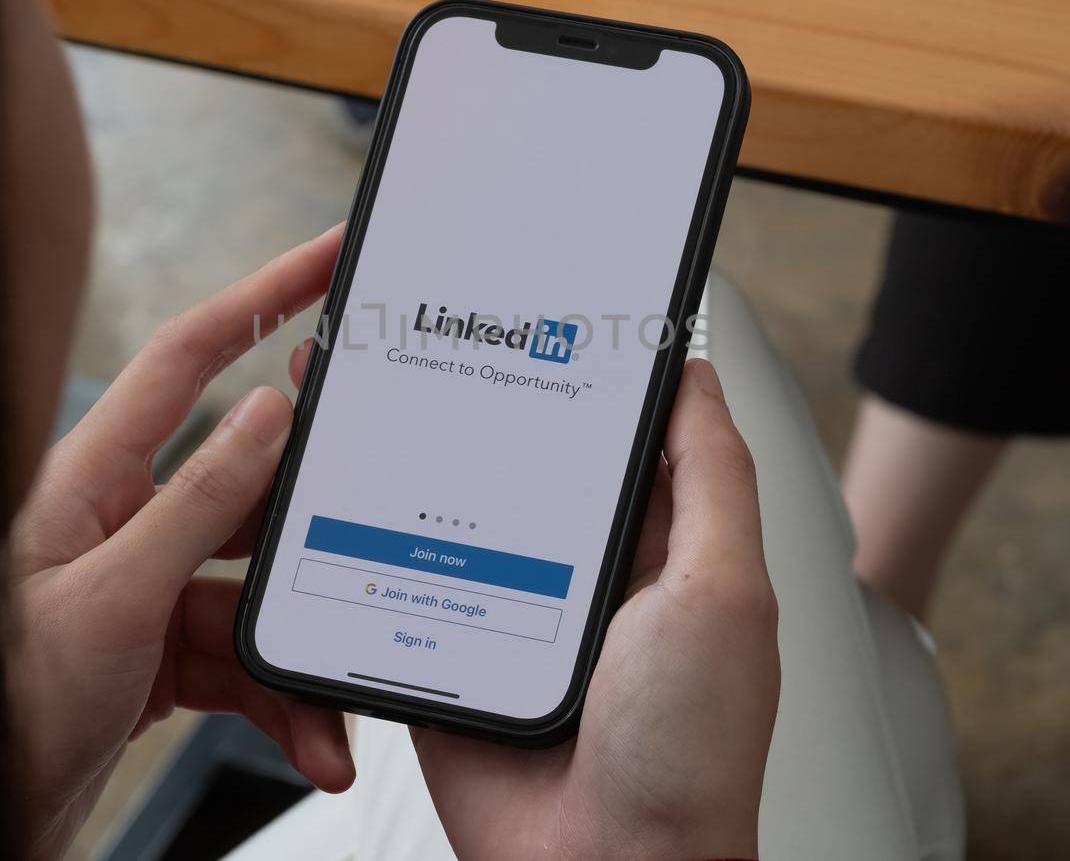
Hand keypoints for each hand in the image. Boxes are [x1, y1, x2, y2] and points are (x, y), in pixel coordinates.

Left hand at [6, 225, 353, 858]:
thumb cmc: (0, 707)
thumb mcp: (111, 600)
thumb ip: (194, 503)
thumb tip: (264, 413)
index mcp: (91, 479)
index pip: (189, 358)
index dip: (263, 294)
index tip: (326, 257)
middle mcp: (123, 521)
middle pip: (248, 487)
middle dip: (315, 531)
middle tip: (375, 522)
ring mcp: (147, 587)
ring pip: (256, 588)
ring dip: (298, 648)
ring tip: (328, 702)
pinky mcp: (164, 651)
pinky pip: (245, 655)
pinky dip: (282, 696)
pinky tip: (308, 737)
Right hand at [287, 346, 779, 860]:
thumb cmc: (690, 756)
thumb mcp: (723, 592)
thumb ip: (713, 481)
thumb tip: (694, 377)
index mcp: (657, 549)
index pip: (615, 435)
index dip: (579, 373)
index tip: (536, 311)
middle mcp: (580, 574)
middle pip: (519, 468)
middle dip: (473, 410)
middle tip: (426, 342)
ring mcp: (510, 612)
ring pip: (454, 518)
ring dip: (413, 471)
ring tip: (372, 406)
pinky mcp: (451, 655)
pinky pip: (406, 587)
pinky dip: (375, 549)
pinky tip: (346, 503)